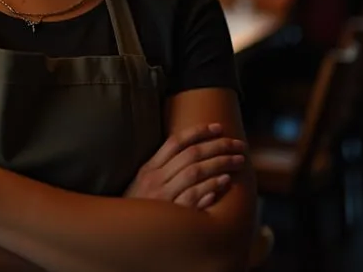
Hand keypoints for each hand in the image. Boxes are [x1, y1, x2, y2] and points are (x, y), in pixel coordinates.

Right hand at [124, 123, 246, 208]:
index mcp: (148, 169)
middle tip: (238, 144)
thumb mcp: (143, 184)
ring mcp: (163, 197)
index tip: (218, 127)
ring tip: (238, 160)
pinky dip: (210, 187)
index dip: (198, 131)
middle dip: (218, 146)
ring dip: (220, 163)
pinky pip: (193, 197)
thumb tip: (191, 152)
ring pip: (195, 172)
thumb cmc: (138, 210)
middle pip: (191, 154)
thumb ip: (162, 168)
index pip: (175, 142)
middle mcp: (155, 179)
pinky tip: (225, 180)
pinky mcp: (171, 216)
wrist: (124, 236)